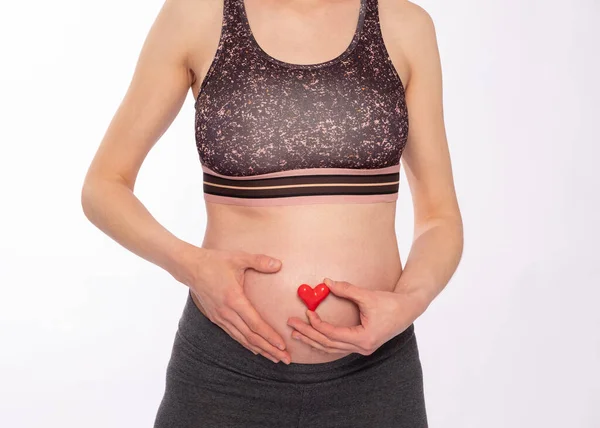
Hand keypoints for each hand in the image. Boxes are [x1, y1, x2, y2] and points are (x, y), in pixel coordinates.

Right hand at [184, 247, 290, 364]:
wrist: (190, 268)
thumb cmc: (215, 262)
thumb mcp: (238, 258)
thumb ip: (259, 261)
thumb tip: (279, 264)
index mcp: (234, 299)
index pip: (255, 323)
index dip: (269, 336)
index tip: (282, 345)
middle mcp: (226, 313)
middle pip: (251, 336)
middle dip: (269, 349)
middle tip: (285, 359)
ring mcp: (220, 317)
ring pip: (243, 339)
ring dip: (260, 350)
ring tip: (275, 358)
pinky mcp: (216, 318)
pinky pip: (234, 335)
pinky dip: (246, 344)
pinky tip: (256, 350)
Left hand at [287, 278, 421, 355]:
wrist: (408, 310)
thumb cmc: (391, 303)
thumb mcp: (368, 296)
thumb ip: (346, 289)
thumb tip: (325, 281)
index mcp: (364, 338)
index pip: (333, 334)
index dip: (317, 324)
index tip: (307, 313)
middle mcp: (362, 347)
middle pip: (328, 344)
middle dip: (308, 334)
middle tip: (291, 325)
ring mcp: (362, 348)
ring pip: (331, 348)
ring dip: (313, 340)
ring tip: (296, 334)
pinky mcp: (361, 345)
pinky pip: (337, 347)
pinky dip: (324, 341)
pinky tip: (313, 337)